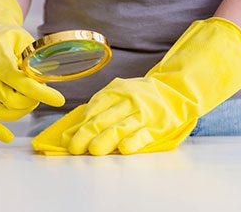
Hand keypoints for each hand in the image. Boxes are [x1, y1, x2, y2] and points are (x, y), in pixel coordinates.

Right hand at [0, 0, 64, 141]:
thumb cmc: (10, 37)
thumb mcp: (27, 42)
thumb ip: (36, 60)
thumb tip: (50, 76)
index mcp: (1, 63)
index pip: (24, 84)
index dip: (43, 94)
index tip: (60, 100)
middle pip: (14, 101)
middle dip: (33, 100)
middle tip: (43, 93)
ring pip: (1, 112)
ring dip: (21, 111)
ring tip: (31, 100)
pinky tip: (7, 137)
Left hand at [32, 17, 240, 154]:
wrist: (173, 90)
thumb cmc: (139, 95)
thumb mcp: (118, 93)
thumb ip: (98, 109)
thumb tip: (73, 129)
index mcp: (116, 91)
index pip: (93, 109)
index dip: (79, 125)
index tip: (68, 140)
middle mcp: (128, 101)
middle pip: (103, 119)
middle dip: (85, 135)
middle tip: (74, 149)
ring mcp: (143, 113)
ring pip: (120, 127)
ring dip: (105, 140)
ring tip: (92, 151)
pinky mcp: (157, 125)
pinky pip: (143, 134)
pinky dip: (133, 142)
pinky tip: (123, 150)